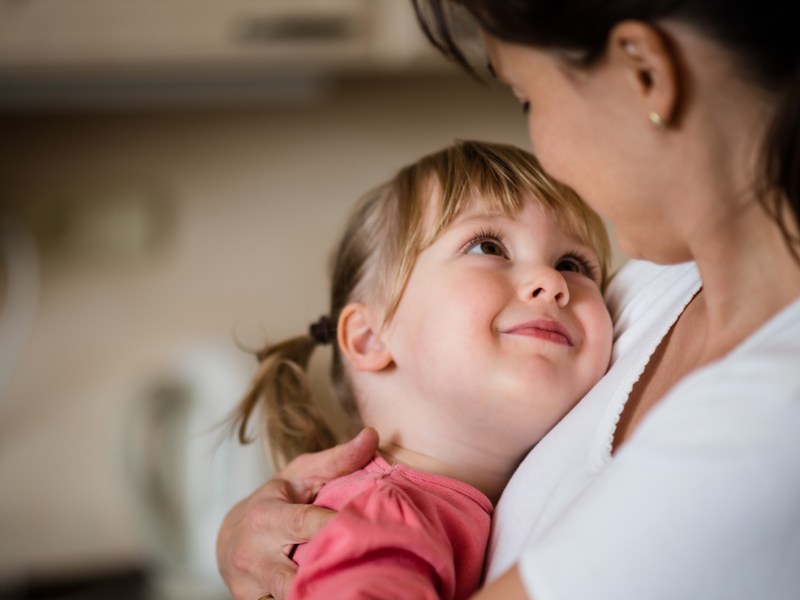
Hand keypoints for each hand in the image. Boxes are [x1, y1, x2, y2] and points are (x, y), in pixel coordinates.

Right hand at [216, 427, 378, 599]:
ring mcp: (253, 586)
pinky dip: (311, 599)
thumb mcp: (302, 474)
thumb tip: (372, 435)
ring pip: (292, 599)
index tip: (373, 531)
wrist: (230, 538)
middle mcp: (254, 555)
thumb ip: (338, 459)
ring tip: (355, 588)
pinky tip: (333, 593)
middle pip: (297, 577)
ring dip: (322, 593)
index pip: (308, 525)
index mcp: (268, 517)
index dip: (339, 529)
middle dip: (329, 573)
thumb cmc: (277, 499)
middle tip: (367, 570)